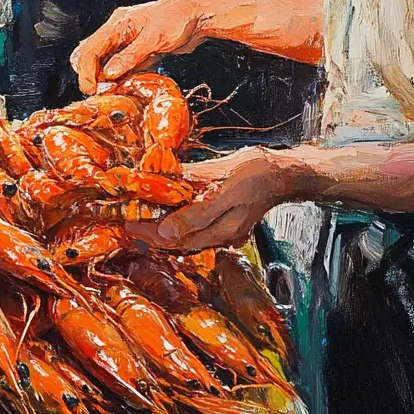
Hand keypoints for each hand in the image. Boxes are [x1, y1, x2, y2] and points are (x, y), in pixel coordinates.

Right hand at [71, 0, 207, 94]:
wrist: (198, 16)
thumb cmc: (179, 20)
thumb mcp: (154, 39)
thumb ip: (130, 56)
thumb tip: (108, 74)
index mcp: (117, 24)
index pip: (88, 49)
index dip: (86, 72)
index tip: (91, 90)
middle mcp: (117, 31)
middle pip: (88, 55)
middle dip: (89, 75)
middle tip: (100, 93)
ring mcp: (125, 41)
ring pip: (102, 62)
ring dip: (103, 78)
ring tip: (111, 92)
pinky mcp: (135, 50)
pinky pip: (118, 66)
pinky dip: (117, 77)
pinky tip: (124, 86)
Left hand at [125, 147, 285, 251]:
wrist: (285, 171)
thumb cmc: (256, 172)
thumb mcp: (225, 188)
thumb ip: (196, 211)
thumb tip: (165, 228)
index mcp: (222, 230)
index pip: (176, 239)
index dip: (149, 232)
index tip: (128, 222)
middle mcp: (223, 236)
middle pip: (180, 241)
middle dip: (152, 233)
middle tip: (129, 221)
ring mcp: (227, 230)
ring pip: (188, 237)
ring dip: (164, 230)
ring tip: (143, 219)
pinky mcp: (229, 221)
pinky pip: (198, 228)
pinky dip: (180, 223)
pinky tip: (169, 215)